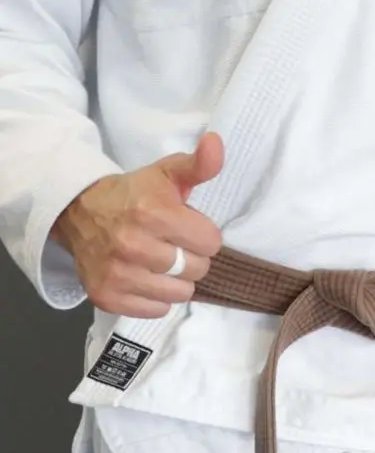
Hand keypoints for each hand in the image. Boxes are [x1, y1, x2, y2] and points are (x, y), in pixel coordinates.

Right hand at [52, 134, 224, 318]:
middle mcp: (133, 245)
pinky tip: (148, 278)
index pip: (210, 242)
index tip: (190, 228)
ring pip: (179, 293)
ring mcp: (116, 273)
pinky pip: (155, 310)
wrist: (80, 211)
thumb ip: (200, 163)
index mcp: (153, 213)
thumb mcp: (168, 173)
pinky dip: (157, 299)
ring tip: (164, 263)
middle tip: (176, 245)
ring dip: (178, 281)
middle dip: (193, 257)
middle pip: (197, 269)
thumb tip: (216, 141)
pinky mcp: (105, 296)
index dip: (205, 235)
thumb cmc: (134, 193)